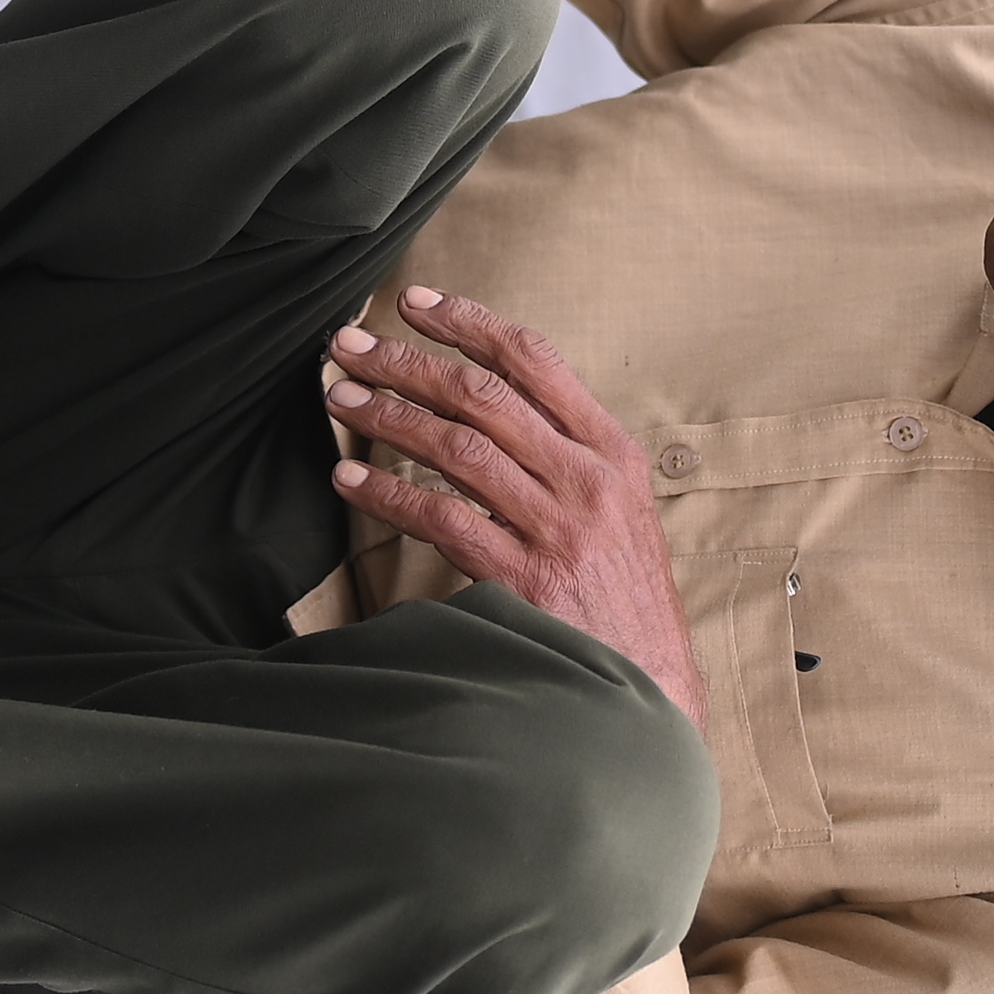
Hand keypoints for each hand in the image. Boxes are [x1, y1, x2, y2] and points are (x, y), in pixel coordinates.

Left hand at [324, 286, 706, 733]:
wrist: (652, 691)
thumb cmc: (626, 602)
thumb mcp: (621, 514)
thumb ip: (568, 459)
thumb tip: (489, 408)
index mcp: (612, 452)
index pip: (534, 360)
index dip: (469, 322)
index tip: (415, 301)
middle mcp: (587, 481)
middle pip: (484, 395)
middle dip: (409, 360)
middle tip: (351, 341)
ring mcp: (557, 531)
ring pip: (458, 449)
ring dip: (390, 415)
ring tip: (341, 397)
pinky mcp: (524, 582)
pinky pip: (443, 520)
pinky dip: (390, 494)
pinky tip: (351, 477)